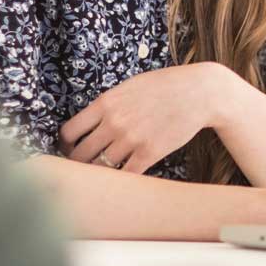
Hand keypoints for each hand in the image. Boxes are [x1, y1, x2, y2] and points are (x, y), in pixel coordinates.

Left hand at [59, 64, 228, 173]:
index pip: (69, 131)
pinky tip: (121, 177)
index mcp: (105, 103)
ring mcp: (131, 140)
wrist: (199, 92)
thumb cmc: (165, 86)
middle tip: (80, 168)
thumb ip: (108, 103)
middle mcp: (114, 122)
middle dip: (77, 164)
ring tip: (100, 176)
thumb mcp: (129, 86)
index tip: (69, 150)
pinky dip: (121, 179)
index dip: (65, 145)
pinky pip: (126, 174)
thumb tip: (90, 121)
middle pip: (81, 154)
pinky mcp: (150, 153)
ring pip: (101, 168)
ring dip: (98, 174)